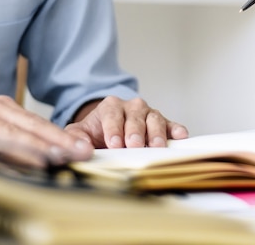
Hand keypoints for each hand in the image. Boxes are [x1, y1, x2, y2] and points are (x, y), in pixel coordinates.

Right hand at [0, 94, 93, 163]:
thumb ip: (4, 133)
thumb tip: (39, 153)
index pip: (33, 121)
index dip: (58, 135)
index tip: (81, 148)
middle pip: (24, 126)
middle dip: (55, 141)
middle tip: (78, 153)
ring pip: (2, 134)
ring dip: (30, 147)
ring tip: (53, 159)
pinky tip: (6, 166)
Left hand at [64, 96, 188, 148]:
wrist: (109, 127)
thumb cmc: (96, 132)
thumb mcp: (79, 132)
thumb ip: (74, 137)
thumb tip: (78, 148)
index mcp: (110, 106)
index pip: (112, 115)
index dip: (113, 129)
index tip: (113, 144)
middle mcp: (132, 107)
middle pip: (135, 117)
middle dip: (135, 132)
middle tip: (134, 145)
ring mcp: (149, 114)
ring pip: (154, 119)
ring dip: (156, 133)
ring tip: (156, 146)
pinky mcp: (163, 123)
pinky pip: (171, 124)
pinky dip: (176, 130)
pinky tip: (180, 136)